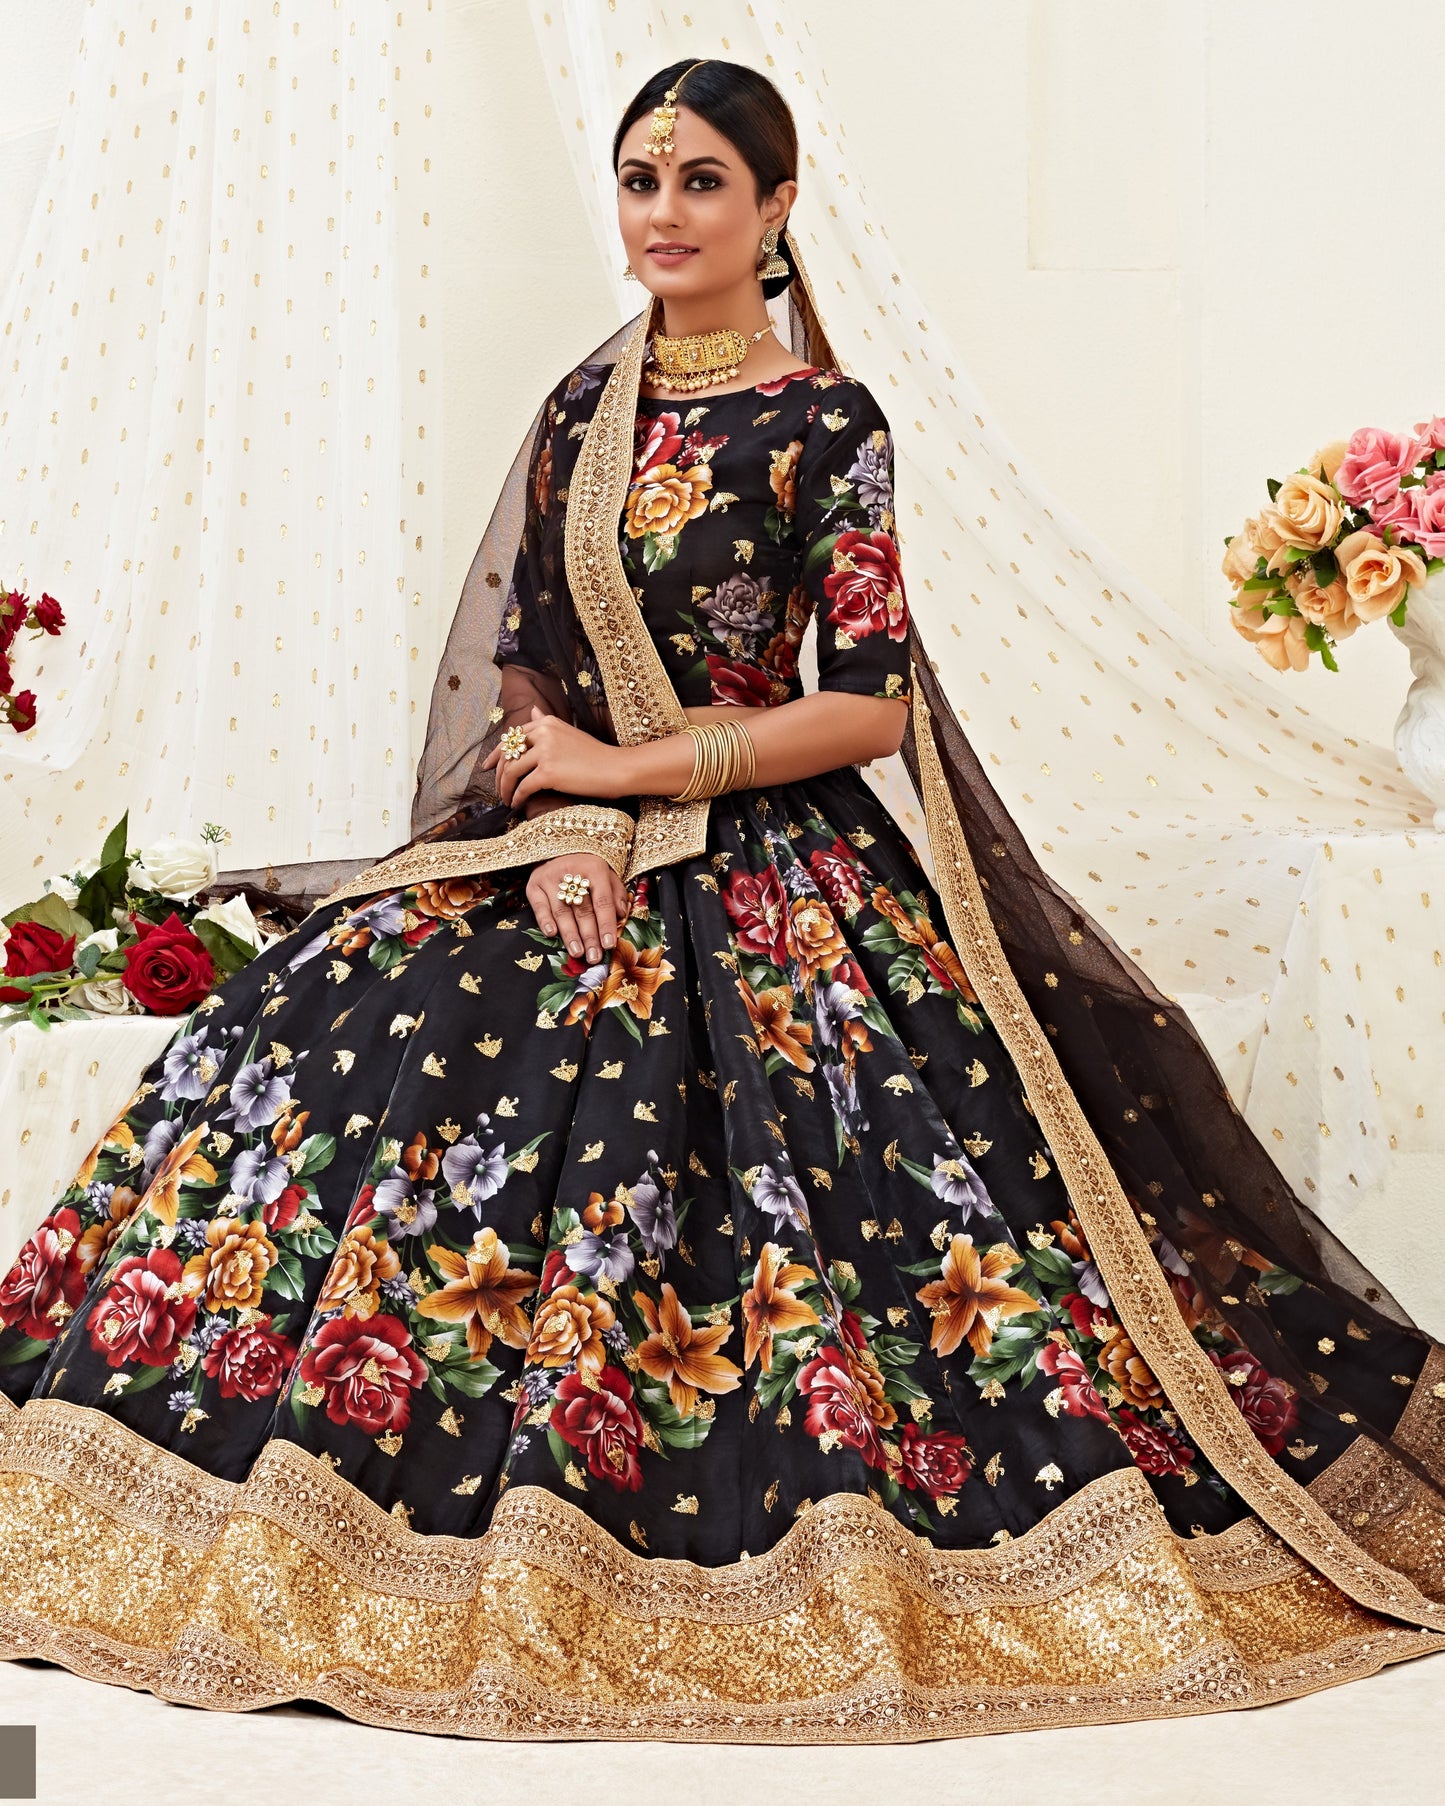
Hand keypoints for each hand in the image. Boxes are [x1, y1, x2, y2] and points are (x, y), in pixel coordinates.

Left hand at [482, 706, 629, 808]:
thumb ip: (547, 726)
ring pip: (511, 771)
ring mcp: (545, 752)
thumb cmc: (595, 755)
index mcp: (547, 722)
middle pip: (508, 754)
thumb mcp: (568, 733)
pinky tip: (517, 804)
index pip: (511, 737)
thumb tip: (532, 711)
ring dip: (505, 788)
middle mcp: (543, 733)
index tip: (487, 767)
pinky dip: (516, 797)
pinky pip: (523, 787)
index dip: (496, 754)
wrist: (615, 768)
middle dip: (498, 774)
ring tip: (506, 799)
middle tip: (497, 789)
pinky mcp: (549, 773)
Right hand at [527, 852, 630, 964]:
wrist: (560, 847)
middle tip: (594, 957)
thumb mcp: (608, 875)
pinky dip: (545, 921)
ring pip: (562, 911)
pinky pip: (539, 905)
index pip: (602, 902)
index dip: (606, 924)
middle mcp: (572, 872)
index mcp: (595, 869)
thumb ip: (616, 895)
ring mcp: (550, 878)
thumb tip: (621, 916)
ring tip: (577, 952)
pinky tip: (552, 934)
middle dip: (589, 936)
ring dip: (570, 934)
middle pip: (582, 910)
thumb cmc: (588, 868)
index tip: (609, 944)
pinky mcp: (534, 884)